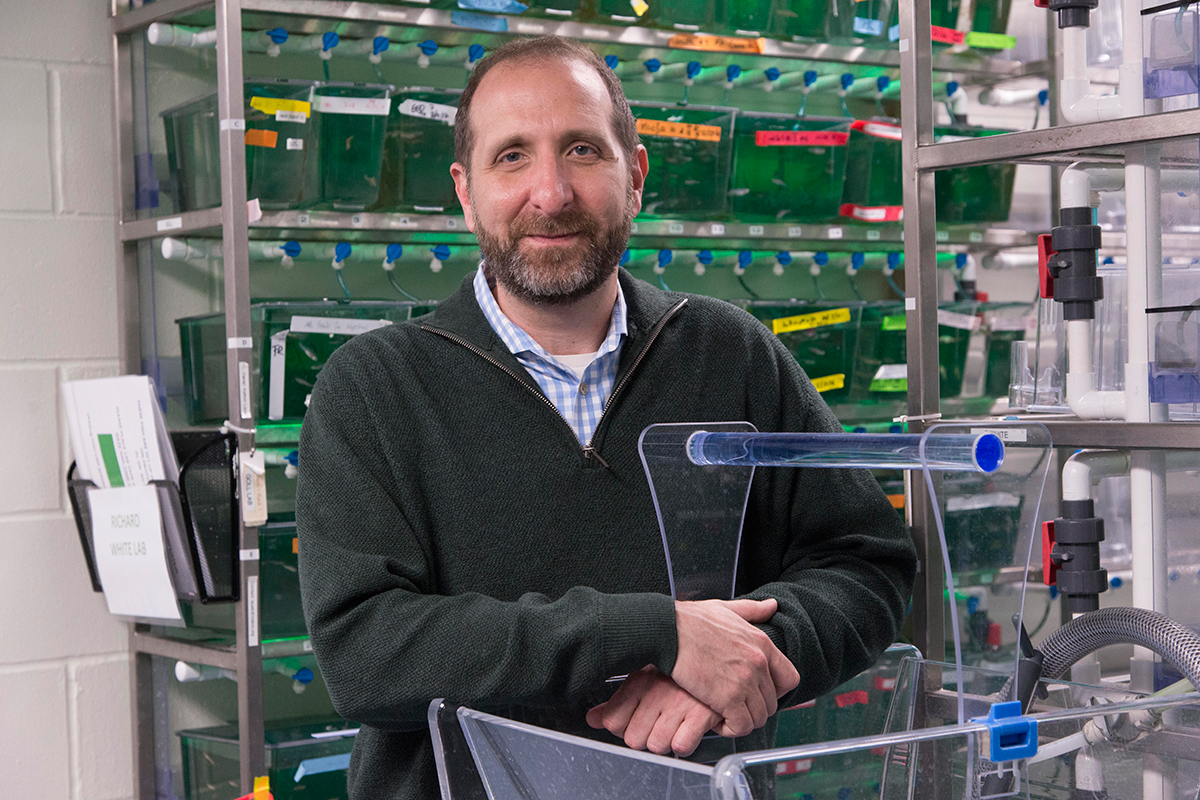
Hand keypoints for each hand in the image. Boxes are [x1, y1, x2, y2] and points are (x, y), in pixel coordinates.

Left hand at [586, 666, 721, 756]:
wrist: (723, 654)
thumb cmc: (682, 669)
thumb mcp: (645, 677)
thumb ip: (616, 703)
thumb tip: (592, 719)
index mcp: (640, 680)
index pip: (612, 721)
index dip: (623, 726)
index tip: (635, 719)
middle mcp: (656, 692)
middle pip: (633, 739)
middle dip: (646, 736)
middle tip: (660, 721)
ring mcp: (678, 704)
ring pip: (657, 745)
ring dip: (667, 739)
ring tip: (677, 722)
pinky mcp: (701, 715)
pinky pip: (681, 747)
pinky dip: (687, 741)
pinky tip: (690, 726)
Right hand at [670, 598, 799, 736]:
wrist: (667, 630)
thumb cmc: (690, 620)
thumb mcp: (726, 609)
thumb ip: (752, 610)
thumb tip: (772, 605)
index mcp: (761, 643)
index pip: (790, 678)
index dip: (776, 690)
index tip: (760, 692)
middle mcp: (759, 663)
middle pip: (772, 703)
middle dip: (754, 708)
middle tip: (735, 706)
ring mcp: (745, 681)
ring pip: (758, 718)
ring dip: (742, 720)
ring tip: (725, 714)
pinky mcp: (728, 698)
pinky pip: (741, 726)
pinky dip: (730, 728)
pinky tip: (717, 720)